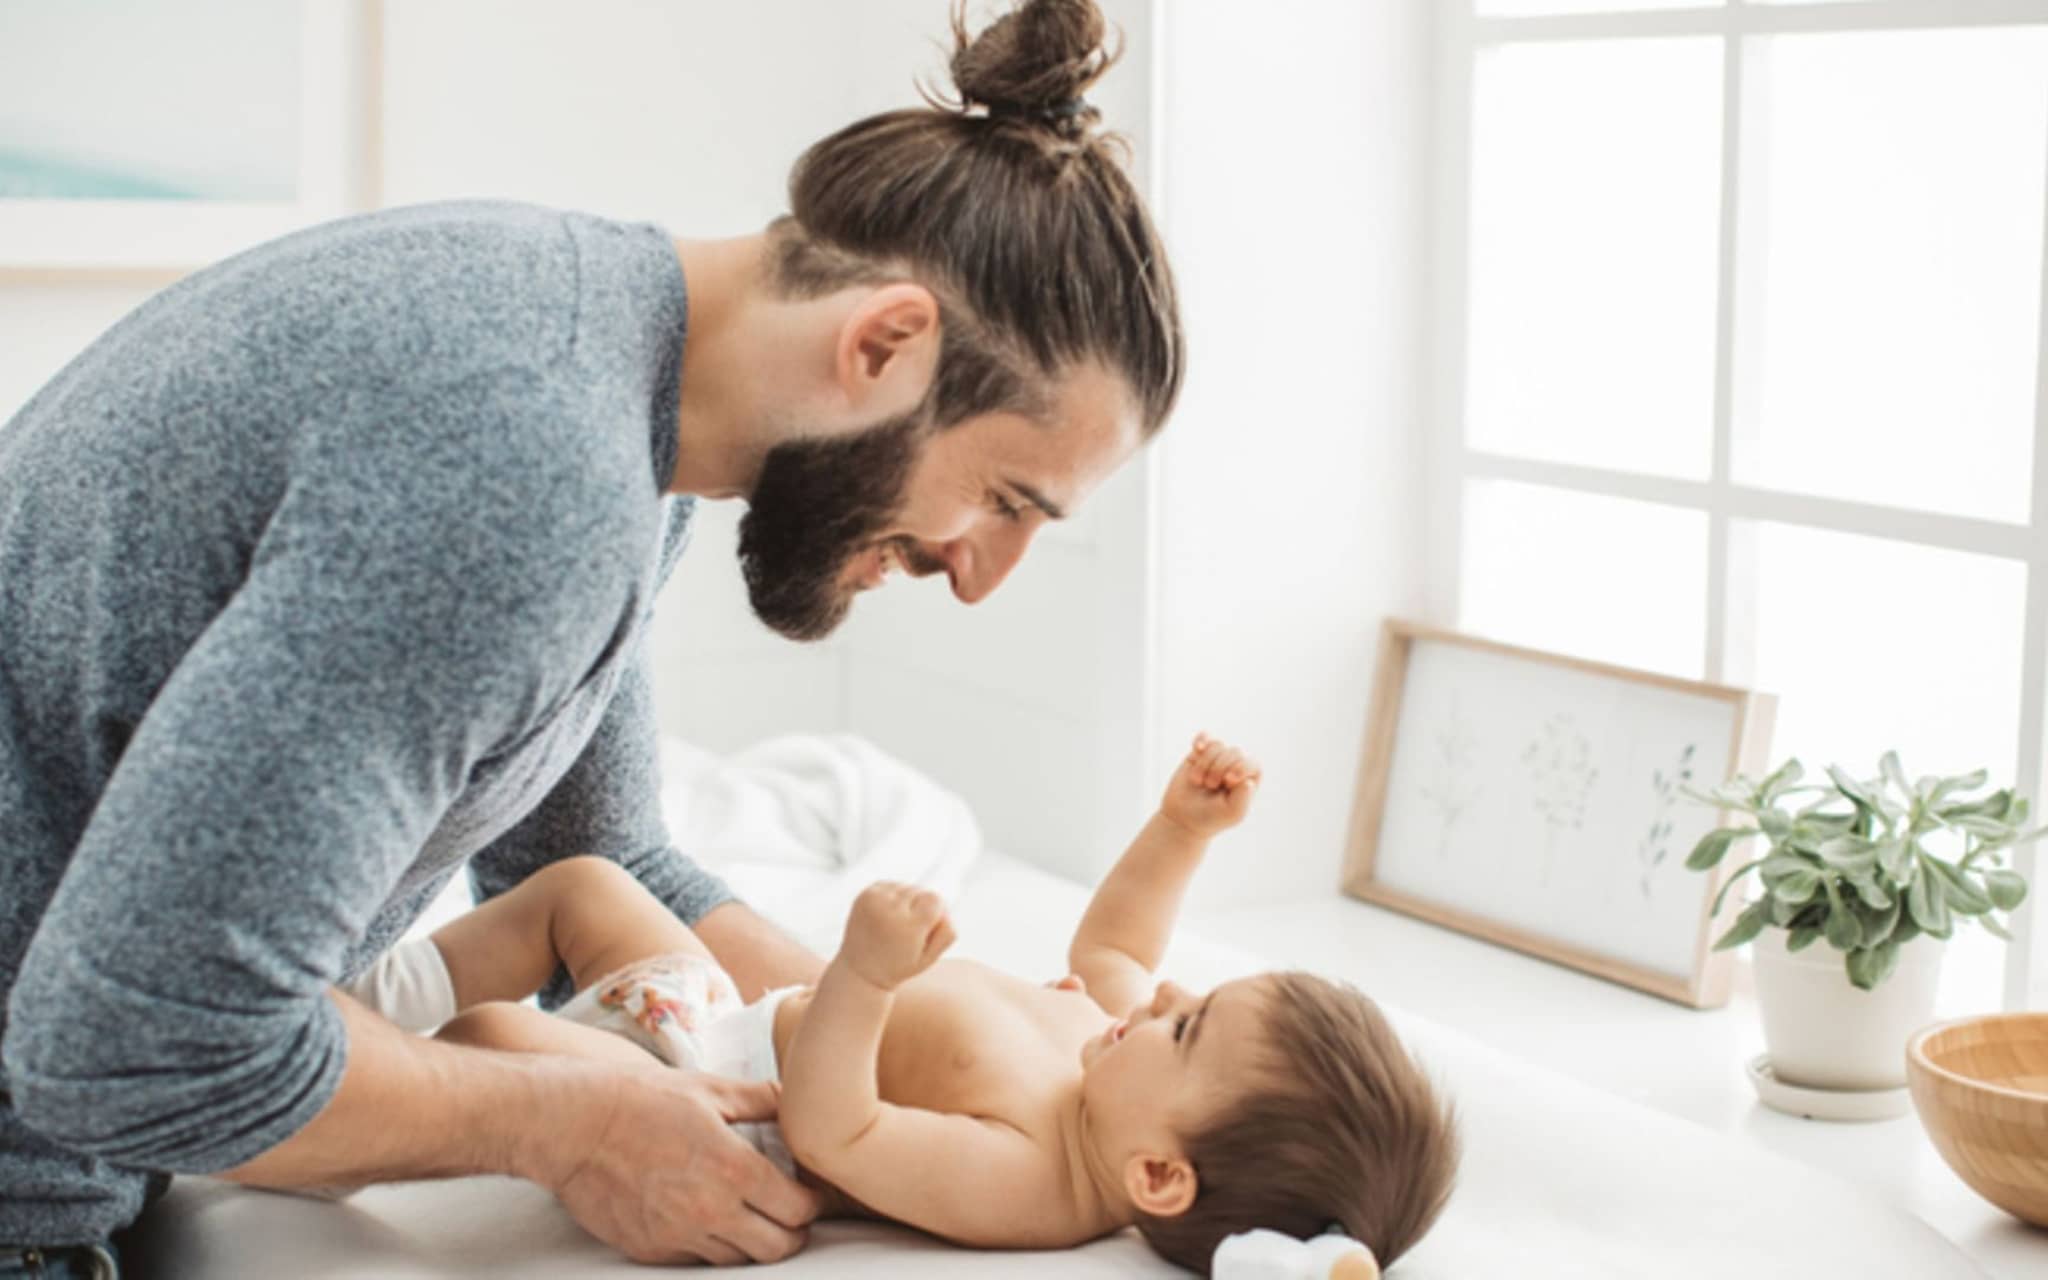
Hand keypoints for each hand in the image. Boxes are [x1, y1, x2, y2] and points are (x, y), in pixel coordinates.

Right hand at [543, 1064, 820, 1264]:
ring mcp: (678, 1235)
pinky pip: (696, 1260)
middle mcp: (711, 1210)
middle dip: (793, 1232)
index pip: (798, 1209)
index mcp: (733, 1168)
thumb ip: (760, 1099)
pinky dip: (711, 1246)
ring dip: (752, 1242)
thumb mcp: (709, 1088)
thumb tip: (792, 1101)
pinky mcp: (649, 1249)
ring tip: (751, 1217)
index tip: (808, 1192)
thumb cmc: (640, 1099)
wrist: (572, 1126)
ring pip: (738, 1260)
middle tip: (790, 1212)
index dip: (811, 1202)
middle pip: (778, 1248)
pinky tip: (709, 1220)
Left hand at [840, 881, 954, 989]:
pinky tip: (887, 917)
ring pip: (908, 887)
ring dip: (908, 902)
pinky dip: (895, 898)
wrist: (860, 970)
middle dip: (922, 908)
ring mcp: (874, 899)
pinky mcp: (866, 894)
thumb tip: (943, 906)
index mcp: (907, 928)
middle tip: (909, 932)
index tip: (925, 930)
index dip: (936, 914)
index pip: (936, 899)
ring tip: (896, 925)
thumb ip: (947, 932)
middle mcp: (888, 910)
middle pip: (922, 891)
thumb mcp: (930, 958)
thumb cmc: (899, 966)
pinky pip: (893, 886)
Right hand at [1159, 732, 1261, 837]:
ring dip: (1205, 764)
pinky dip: (1201, 740)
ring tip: (1199, 781)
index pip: (1251, 763)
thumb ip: (1243, 799)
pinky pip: (1205, 737)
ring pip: (1217, 745)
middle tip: (1210, 786)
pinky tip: (1197, 749)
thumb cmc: (1212, 817)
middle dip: (1219, 769)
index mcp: (1248, 779)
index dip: (1240, 768)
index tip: (1228, 781)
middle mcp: (1236, 765)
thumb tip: (1249, 782)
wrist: (1184, 816)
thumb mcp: (1231, 814)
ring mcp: (1218, 758)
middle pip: (1234, 752)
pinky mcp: (1200, 753)